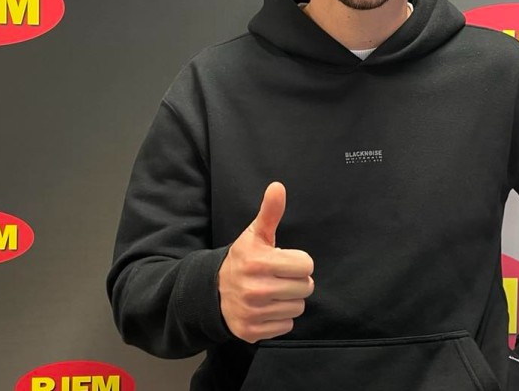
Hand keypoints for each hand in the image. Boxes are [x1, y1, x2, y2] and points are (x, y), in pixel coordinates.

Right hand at [219, 181, 314, 342]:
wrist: (212, 292)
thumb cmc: (242, 260)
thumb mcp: (255, 234)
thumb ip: (270, 212)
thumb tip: (278, 187)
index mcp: (258, 262)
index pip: (306, 265)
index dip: (298, 261)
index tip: (283, 261)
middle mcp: (255, 289)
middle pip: (305, 287)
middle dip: (295, 281)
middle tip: (279, 277)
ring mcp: (253, 313)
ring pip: (298, 307)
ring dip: (289, 300)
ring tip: (272, 292)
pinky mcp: (252, 332)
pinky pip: (287, 326)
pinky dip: (279, 318)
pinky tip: (266, 308)